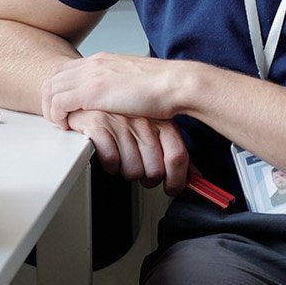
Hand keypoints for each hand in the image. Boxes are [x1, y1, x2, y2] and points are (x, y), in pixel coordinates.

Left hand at [42, 51, 186, 125]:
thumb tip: (114, 97)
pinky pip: (58, 104)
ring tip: (62, 124)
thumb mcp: (133, 80)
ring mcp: (90, 76)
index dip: (60, 89)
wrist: (174, 84)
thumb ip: (117, 83)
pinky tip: (69, 126)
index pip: (65, 70)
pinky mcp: (90, 92)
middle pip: (53, 78)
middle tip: (58, 118)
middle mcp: (92, 64)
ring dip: (51, 110)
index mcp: (102, 60)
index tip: (65, 106)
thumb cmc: (162, 86)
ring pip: (50, 90)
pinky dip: (58, 117)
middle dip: (50, 100)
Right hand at [63, 108, 189, 192]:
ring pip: (133, 171)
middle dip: (149, 179)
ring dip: (128, 172)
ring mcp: (121, 123)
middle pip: (155, 170)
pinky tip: (111, 155)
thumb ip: (173, 151)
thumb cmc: (125, 115)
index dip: (176, 180)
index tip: (172, 188)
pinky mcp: (99, 126)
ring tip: (125, 159)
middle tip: (143, 172)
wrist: (92, 96)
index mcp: (161, 121)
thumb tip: (193, 176)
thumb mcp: (155, 128)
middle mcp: (143, 122)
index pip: (177, 157)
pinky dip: (111, 165)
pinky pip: (111, 161)